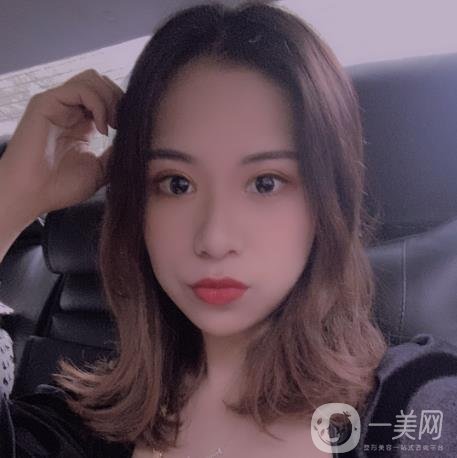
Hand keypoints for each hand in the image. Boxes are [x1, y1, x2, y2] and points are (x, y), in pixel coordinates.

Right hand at [0, 69, 122, 216]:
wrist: (33, 195)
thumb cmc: (61, 187)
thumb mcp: (99, 170)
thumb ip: (115, 153)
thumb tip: (134, 141)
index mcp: (81, 122)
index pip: (106, 96)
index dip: (122, 106)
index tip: (131, 128)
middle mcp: (69, 109)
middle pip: (101, 82)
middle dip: (119, 99)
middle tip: (123, 126)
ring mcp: (57, 104)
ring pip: (92, 78)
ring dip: (110, 99)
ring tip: (113, 126)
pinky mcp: (46, 103)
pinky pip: (80, 89)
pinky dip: (99, 104)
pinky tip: (103, 129)